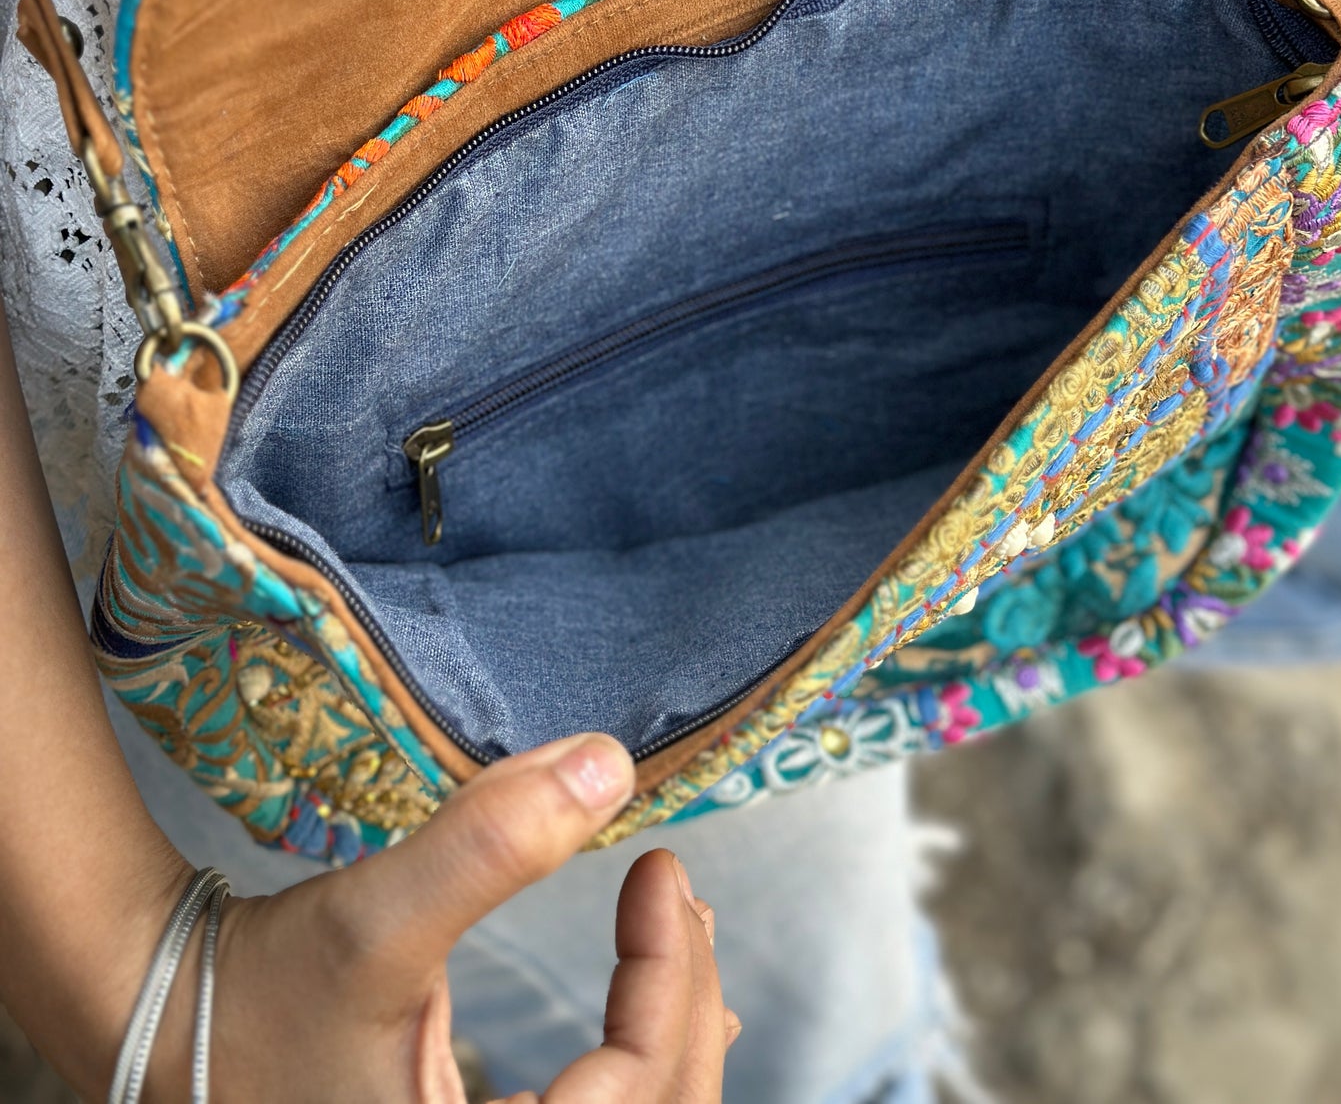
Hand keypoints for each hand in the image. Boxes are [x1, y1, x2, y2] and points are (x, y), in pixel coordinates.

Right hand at [141, 735, 736, 1102]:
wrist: (160, 1027)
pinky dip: (630, 1068)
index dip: (674, 976)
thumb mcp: (373, 920)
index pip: (638, 1092)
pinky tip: (650, 1025)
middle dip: (685, 1005)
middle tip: (678, 897)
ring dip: (668, 1035)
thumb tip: (608, 764)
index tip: (660, 868)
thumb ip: (487, 846)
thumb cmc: (256, 993)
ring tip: (682, 938)